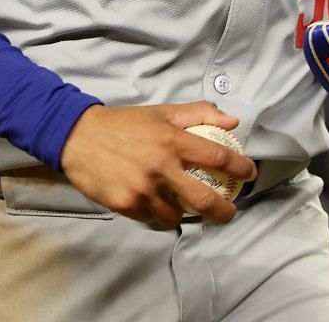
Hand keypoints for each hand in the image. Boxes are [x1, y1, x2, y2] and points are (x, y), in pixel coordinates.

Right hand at [57, 102, 258, 227]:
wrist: (78, 136)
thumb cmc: (124, 123)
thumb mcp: (163, 112)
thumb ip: (199, 113)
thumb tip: (232, 122)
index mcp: (173, 141)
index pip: (218, 157)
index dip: (240, 167)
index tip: (250, 174)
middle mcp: (161, 167)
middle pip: (203, 199)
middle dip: (223, 211)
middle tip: (230, 212)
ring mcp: (142, 189)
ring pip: (175, 215)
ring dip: (184, 214)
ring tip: (185, 208)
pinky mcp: (125, 204)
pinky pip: (150, 217)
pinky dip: (157, 214)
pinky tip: (156, 205)